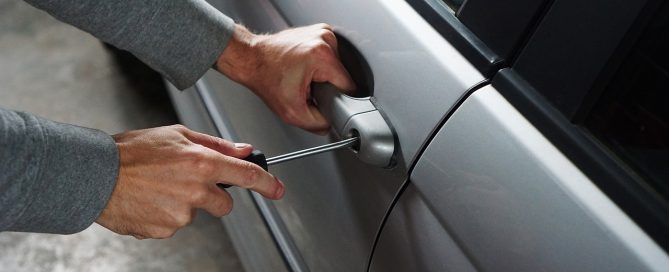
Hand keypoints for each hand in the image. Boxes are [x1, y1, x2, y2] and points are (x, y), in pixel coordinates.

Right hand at [96, 125, 283, 238]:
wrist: (95, 175)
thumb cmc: (132, 151)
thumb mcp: (177, 134)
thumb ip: (215, 144)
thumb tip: (244, 150)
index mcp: (201, 163)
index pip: (247, 176)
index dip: (267, 184)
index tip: (277, 189)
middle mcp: (195, 190)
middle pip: (224, 204)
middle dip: (213, 196)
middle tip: (186, 182)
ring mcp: (180, 214)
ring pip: (196, 213)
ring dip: (184, 204)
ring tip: (158, 187)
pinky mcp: (165, 230)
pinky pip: (175, 225)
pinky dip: (165, 215)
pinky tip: (149, 200)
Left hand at [216, 24, 355, 133]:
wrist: (251, 59)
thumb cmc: (266, 78)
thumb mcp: (292, 113)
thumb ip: (318, 124)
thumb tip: (332, 124)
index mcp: (322, 56)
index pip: (349, 86)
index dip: (337, 98)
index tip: (322, 99)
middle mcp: (325, 39)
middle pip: (342, 75)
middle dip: (328, 86)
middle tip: (307, 88)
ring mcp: (322, 32)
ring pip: (337, 66)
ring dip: (324, 75)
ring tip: (304, 76)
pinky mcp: (319, 31)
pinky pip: (330, 56)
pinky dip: (320, 64)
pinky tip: (305, 67)